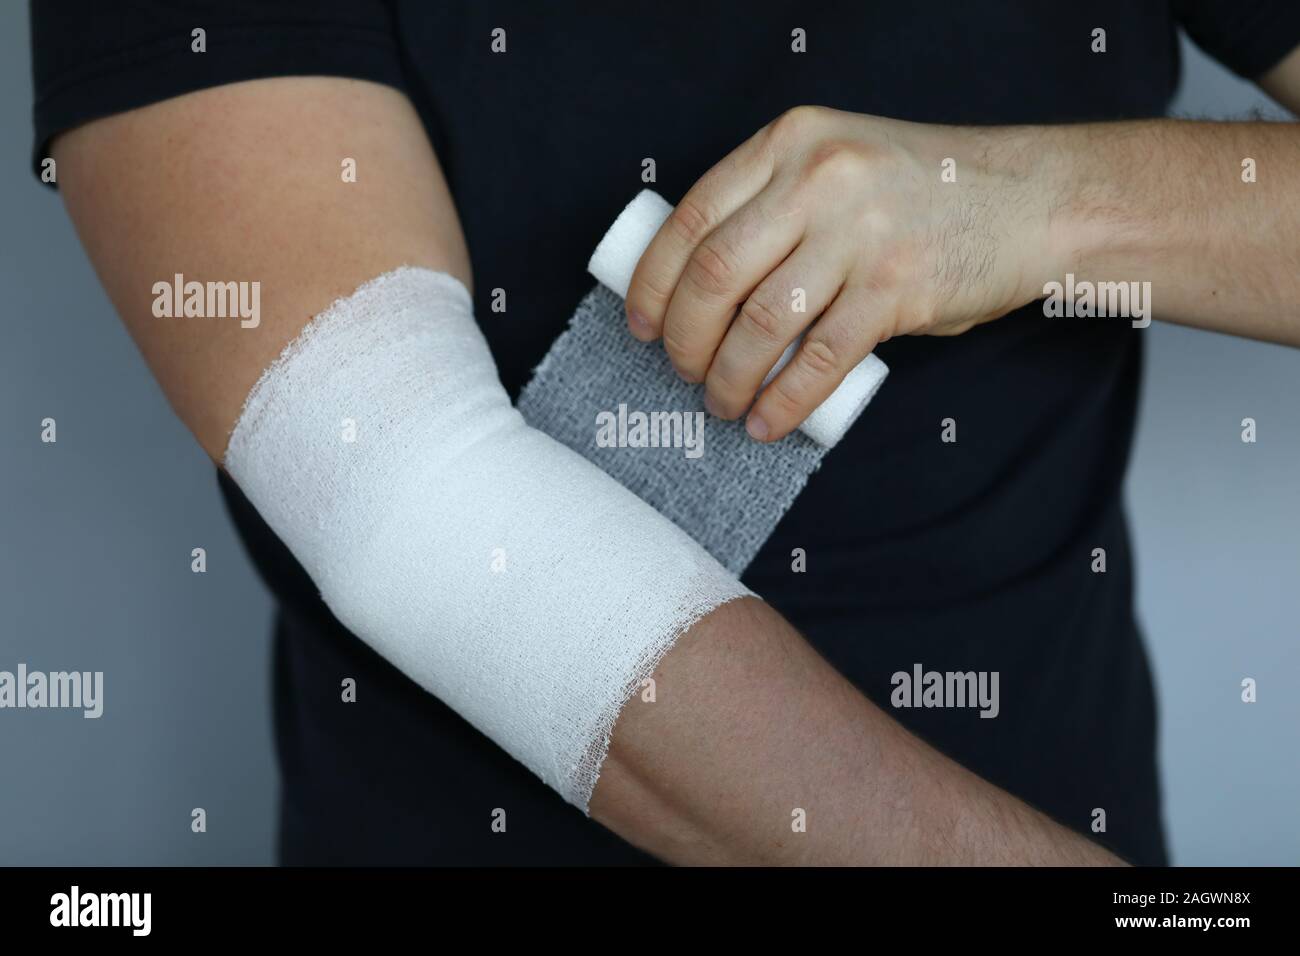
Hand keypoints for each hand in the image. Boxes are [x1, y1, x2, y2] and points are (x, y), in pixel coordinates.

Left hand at [625, 106, 1063, 440]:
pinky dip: (782, 403)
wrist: (1029, 201)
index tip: (642, 324)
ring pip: (760, 323)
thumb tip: (700, 290)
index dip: (652, 283)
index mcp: (791, 142)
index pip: (690, 217)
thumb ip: (775, 206)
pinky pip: (817, 361)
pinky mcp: (897, 289)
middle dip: (684, 339)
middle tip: (682, 371)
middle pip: (714, 274)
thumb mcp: (837, 167)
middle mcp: (820, 179)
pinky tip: (767, 423)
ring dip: (727, 379)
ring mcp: (861, 233)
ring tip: (722, 403)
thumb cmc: (922, 194)